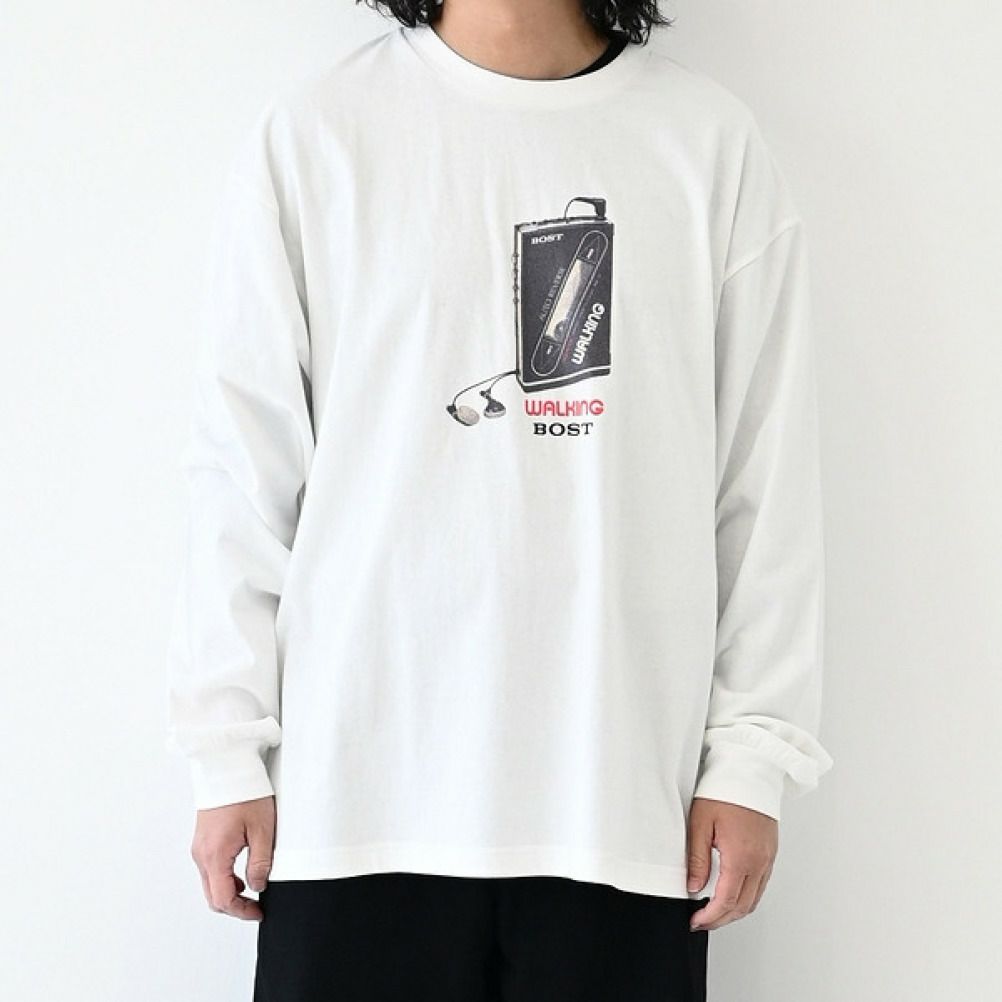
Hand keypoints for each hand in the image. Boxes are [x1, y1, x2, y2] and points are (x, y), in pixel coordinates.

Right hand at [190, 795, 275, 920]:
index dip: (241, 911)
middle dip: (235, 907)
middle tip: (256, 907)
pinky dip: (224, 878)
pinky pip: (210, 868)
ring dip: (229, 892)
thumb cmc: (245, 793)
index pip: (223, 899)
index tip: (258, 912)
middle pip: (213, 896)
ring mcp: (199, 847)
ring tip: (253, 887)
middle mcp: (201, 854)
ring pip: (210, 883)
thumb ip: (260, 862)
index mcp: (215, 855)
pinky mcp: (203, 840)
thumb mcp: (262, 830)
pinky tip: (241, 873)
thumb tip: (258, 886)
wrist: (228, 767)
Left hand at [686, 796, 777, 930]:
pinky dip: (746, 897)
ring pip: (754, 899)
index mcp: (741, 856)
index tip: (696, 921)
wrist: (750, 770)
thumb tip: (693, 887)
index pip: (727, 901)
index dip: (710, 917)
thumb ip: (697, 858)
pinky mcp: (771, 852)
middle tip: (701, 921)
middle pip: (743, 906)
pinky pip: (761, 885)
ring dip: (734, 911)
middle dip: (721, 919)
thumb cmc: (724, 790)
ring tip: (713, 912)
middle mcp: (759, 861)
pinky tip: (731, 894)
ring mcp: (768, 858)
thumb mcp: (701, 822)